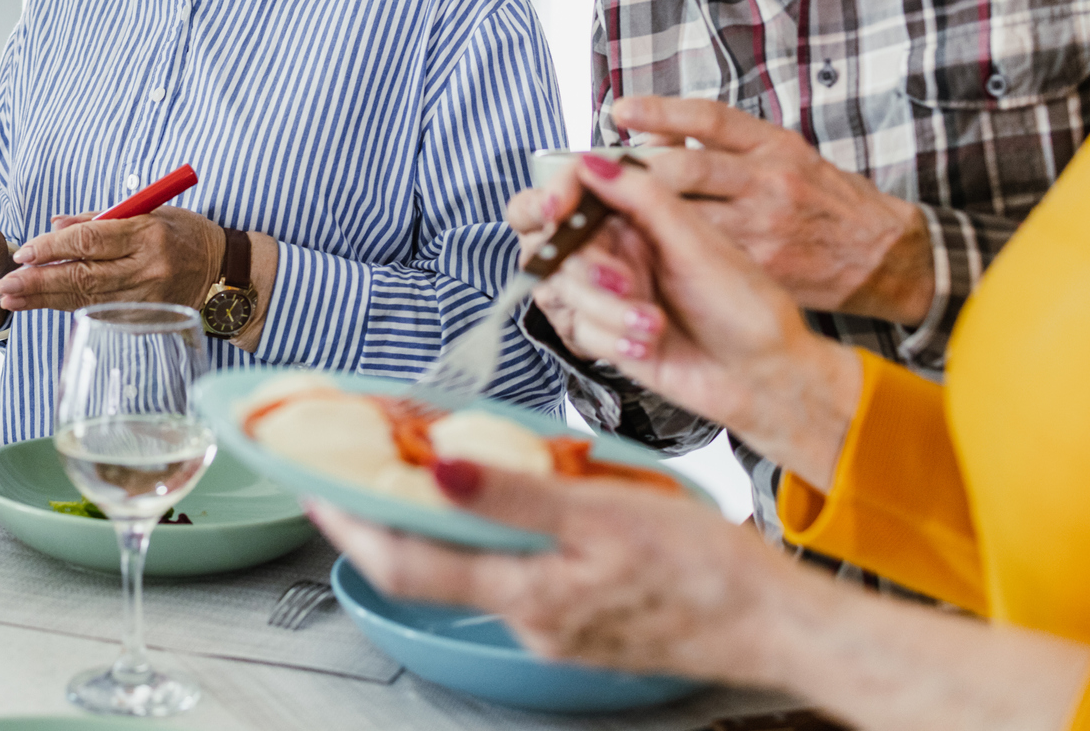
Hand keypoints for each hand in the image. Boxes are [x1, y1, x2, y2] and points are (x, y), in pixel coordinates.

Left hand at [0, 205, 223, 313]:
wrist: (222, 271)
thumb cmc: (183, 234)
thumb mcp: (147, 211)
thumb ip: (99, 219)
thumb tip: (54, 227)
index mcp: (146, 233)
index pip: (90, 240)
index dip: (53, 247)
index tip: (24, 251)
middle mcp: (146, 268)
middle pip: (82, 276)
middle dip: (38, 282)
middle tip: (5, 285)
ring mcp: (145, 298)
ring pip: (85, 300)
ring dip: (44, 300)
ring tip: (12, 299)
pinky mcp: (143, 318)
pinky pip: (98, 311)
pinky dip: (68, 307)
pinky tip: (42, 305)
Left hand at [311, 460, 812, 682]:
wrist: (780, 626)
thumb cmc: (707, 568)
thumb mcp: (607, 512)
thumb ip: (516, 496)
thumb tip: (435, 471)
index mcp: (528, 595)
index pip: (404, 562)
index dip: (348, 522)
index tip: (309, 482)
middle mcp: (529, 622)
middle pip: (427, 566)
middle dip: (380, 515)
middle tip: (349, 463)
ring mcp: (553, 627)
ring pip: (471, 566)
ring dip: (437, 519)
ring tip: (415, 461)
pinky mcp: (579, 620)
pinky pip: (514, 572)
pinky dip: (489, 533)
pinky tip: (499, 497)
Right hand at [515, 154, 860, 485]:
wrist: (763, 375)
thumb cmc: (747, 308)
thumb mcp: (697, 243)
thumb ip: (643, 198)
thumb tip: (593, 161)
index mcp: (643, 217)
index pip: (579, 189)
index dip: (558, 194)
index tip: (556, 209)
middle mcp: (624, 250)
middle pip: (561, 244)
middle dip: (587, 268)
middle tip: (621, 282)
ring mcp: (614, 292)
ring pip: (566, 290)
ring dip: (607, 310)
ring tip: (652, 323)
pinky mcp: (610, 333)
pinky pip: (581, 330)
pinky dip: (613, 340)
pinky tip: (649, 344)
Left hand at [611, 96, 933, 324]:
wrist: (883, 253)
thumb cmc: (824, 199)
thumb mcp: (783, 154)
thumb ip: (724, 145)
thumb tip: (655, 134)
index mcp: (774, 145)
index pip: (710, 119)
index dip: (660, 111)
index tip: (620, 110)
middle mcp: (770, 180)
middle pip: (685, 170)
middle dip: (635, 173)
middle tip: (600, 174)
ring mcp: (766, 227)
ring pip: (685, 217)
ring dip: (640, 216)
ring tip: (608, 212)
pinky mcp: (762, 267)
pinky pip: (702, 257)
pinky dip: (666, 253)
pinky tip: (640, 250)